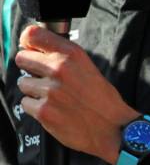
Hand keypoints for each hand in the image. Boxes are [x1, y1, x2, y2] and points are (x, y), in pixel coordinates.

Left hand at [14, 24, 139, 164]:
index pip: (33, 35)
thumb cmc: (104, 100)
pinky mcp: (43, 111)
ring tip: (54, 98)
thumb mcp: (89, 68)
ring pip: (23, 83)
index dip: (28, 42)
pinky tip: (54, 110)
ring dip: (34, 90)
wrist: (113, 128)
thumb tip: (36, 51)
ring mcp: (50, 91)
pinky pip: (26, 104)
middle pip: (22, 58)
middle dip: (30, 68)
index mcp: (73, 55)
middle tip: (43, 78)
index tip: (30, 49)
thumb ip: (64, 58)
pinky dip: (36, 108)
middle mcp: (60, 69)